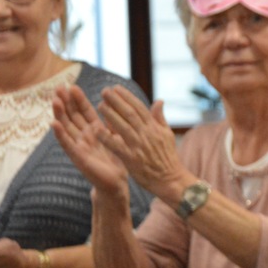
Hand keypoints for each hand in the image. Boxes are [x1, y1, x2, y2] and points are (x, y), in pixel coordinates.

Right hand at [52, 85, 129, 196]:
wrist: (116, 182)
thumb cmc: (117, 159)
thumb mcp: (117, 136)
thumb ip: (114, 121)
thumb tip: (116, 102)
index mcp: (95, 129)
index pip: (84, 110)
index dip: (78, 99)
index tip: (71, 86)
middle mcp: (84, 135)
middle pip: (72, 116)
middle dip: (66, 102)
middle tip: (58, 87)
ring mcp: (79, 146)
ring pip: (67, 127)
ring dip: (60, 114)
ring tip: (55, 101)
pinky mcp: (77, 157)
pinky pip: (67, 144)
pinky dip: (60, 134)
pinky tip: (54, 124)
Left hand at [92, 85, 190, 200]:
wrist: (171, 179)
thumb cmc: (168, 158)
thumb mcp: (167, 135)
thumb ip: (160, 117)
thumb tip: (159, 100)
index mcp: (154, 127)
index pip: (139, 107)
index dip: (126, 96)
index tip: (116, 88)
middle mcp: (146, 134)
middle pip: (129, 113)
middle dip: (116, 101)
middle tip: (104, 91)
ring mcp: (138, 146)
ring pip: (122, 126)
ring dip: (110, 115)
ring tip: (100, 105)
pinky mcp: (132, 159)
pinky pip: (116, 146)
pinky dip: (107, 137)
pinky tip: (96, 130)